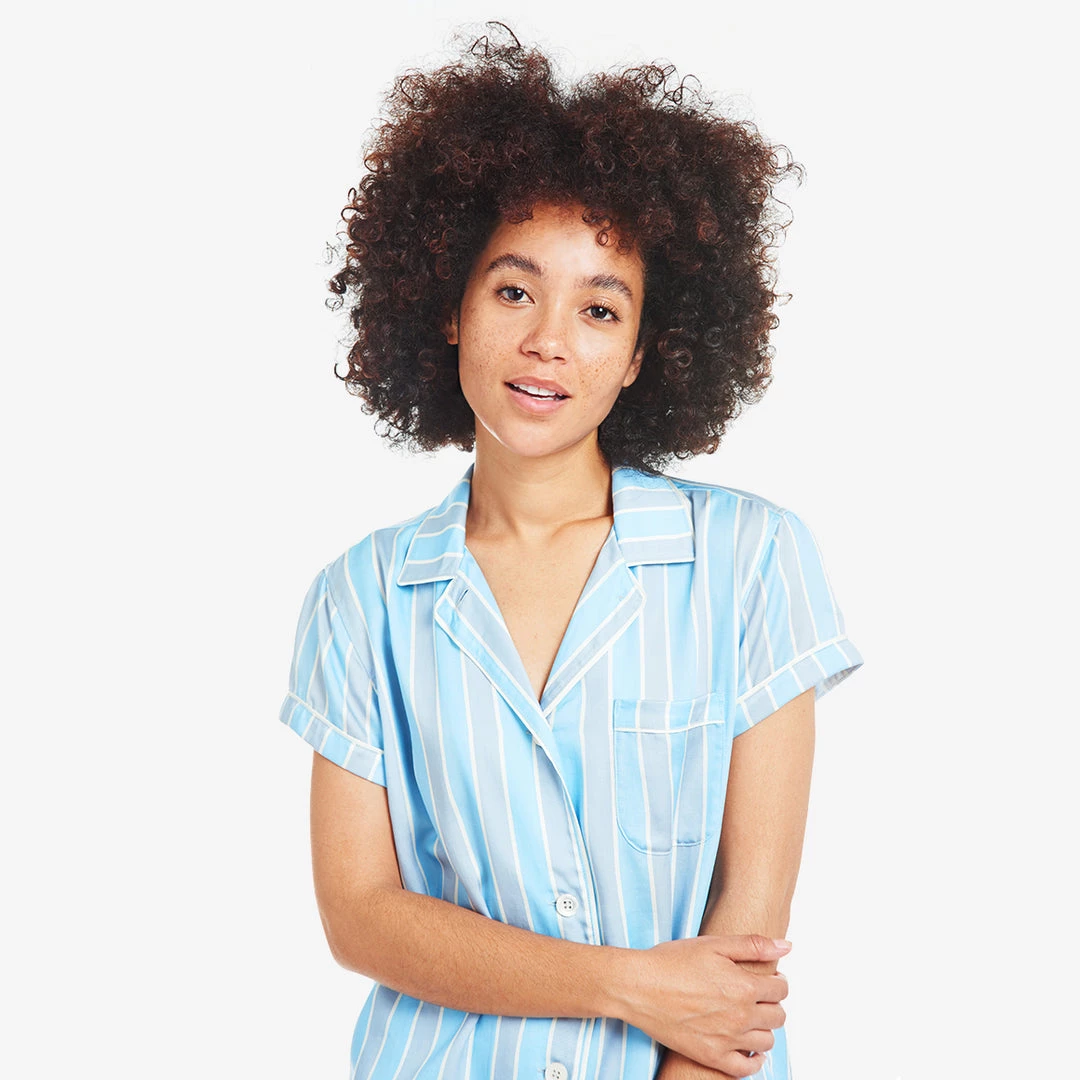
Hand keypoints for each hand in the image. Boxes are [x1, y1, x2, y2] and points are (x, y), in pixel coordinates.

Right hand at [610, 934, 788, 1077]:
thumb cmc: (671, 962)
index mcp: (744, 986)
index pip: (781, 989)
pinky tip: (747, 1047)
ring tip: (749, 1016)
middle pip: (778, 1016)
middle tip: (757, 996)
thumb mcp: (713, 943)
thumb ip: (753, 945)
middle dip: (771, 1003)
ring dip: (763, 1028)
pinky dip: (753, 1060)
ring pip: (766, 1041)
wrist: (638, 987)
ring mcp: (727, 1040)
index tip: (766, 979)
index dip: (776, 981)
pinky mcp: (711, 1057)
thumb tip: (785, 947)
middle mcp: (740, 1016)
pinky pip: (746, 1068)